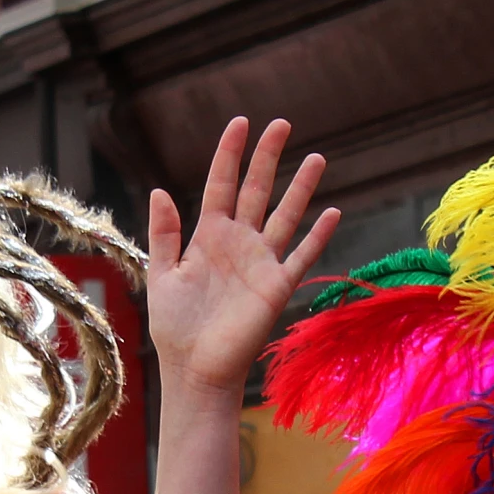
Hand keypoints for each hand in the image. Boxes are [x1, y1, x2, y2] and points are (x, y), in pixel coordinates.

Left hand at [146, 117, 339, 405]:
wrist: (196, 370)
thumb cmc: (176, 328)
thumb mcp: (163, 275)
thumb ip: (164, 234)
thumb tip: (160, 190)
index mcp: (208, 237)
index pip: (221, 185)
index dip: (229, 155)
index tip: (240, 123)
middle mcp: (238, 244)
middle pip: (256, 191)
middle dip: (267, 158)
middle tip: (281, 123)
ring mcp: (261, 263)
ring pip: (285, 216)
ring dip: (301, 188)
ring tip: (317, 157)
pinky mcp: (277, 287)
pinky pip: (302, 256)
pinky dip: (317, 236)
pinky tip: (333, 213)